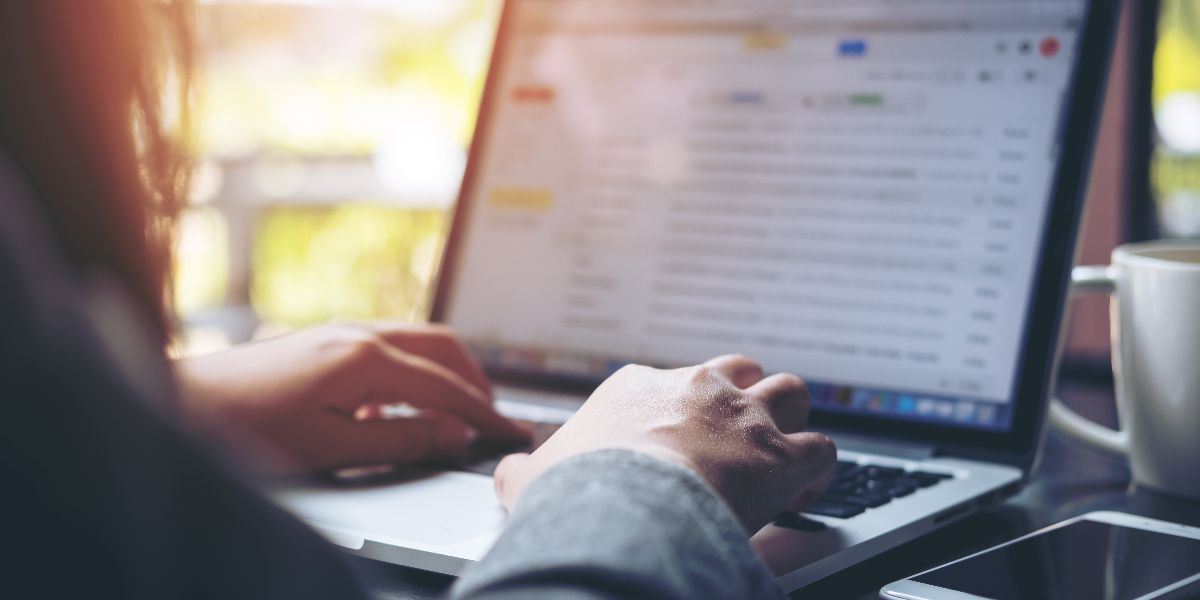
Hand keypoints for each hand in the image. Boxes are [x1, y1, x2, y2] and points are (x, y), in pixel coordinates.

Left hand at [177, 322, 529, 473]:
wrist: (182, 403)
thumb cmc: (247, 428)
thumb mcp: (333, 447)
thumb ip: (401, 439)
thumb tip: (453, 433)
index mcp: (364, 357)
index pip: (446, 385)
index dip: (484, 412)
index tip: (511, 430)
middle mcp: (357, 332)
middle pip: (441, 345)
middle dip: (475, 378)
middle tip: (494, 413)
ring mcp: (339, 331)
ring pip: (416, 340)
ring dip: (445, 371)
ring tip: (458, 408)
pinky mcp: (323, 341)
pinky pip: (388, 346)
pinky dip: (412, 371)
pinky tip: (398, 407)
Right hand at [493, 355, 835, 532]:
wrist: (622, 508)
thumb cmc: (578, 491)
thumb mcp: (532, 476)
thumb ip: (524, 469)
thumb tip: (508, 473)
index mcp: (641, 387)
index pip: (671, 382)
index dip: (682, 409)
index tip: (679, 437)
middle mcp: (698, 389)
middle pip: (738, 369)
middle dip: (745, 394)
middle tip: (739, 428)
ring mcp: (743, 418)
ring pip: (789, 391)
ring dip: (790, 416)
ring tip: (783, 444)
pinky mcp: (780, 456)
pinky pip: (822, 448)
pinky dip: (819, 466)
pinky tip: (808, 485)